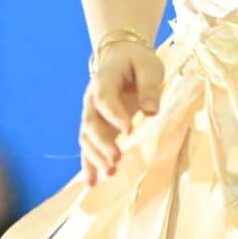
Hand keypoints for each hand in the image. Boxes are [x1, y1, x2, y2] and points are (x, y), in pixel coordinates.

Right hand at [80, 40, 164, 184]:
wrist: (120, 56)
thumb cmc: (136, 61)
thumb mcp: (148, 66)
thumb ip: (149, 87)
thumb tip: (151, 111)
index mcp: (103, 79)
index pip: (105, 99)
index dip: (114, 115)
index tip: (129, 129)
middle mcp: (91, 100)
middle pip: (91, 123)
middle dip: (102, 144)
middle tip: (116, 159)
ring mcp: (91, 115)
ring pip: (86, 138)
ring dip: (95, 157)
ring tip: (109, 173)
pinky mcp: (96, 127)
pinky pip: (88, 147)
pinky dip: (89, 164)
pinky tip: (93, 182)